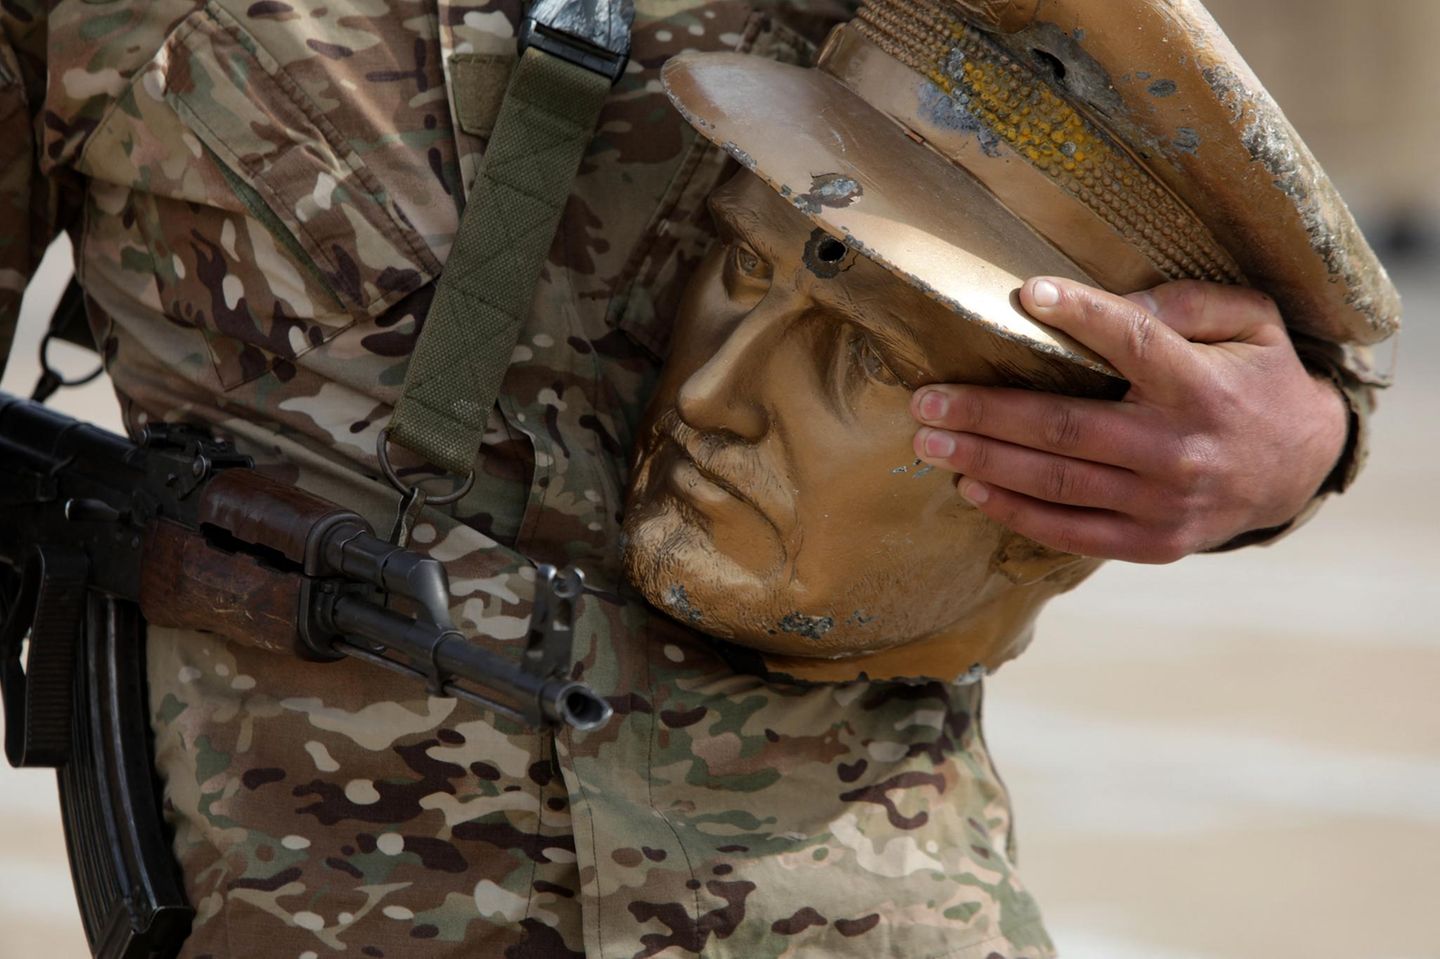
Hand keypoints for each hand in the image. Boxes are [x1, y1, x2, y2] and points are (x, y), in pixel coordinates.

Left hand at [910, 277, 1347, 562]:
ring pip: (1057, 483)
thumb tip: (1123, 303)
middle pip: (1065, 428)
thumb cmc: (1257, 380)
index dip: (1081, 316)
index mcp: (1201, 386)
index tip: (1027, 294)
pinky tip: (973, 490)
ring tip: (931, 445)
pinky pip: (1072, 533)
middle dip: (986, 413)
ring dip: (984, 463)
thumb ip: (1190, 303)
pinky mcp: (1154, 542)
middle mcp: (1179, 447)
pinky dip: (1017, 513)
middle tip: (926, 402)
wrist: (1301, 468)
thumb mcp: (1250, 323)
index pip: (1136, 341)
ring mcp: (1165, 503)